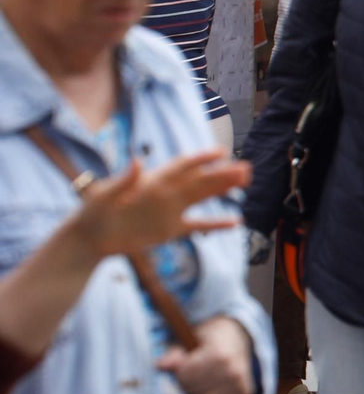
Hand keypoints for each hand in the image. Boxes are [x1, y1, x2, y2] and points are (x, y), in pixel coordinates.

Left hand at [70, 151, 249, 259]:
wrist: (88, 240)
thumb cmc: (91, 213)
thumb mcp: (103, 195)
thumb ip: (123, 180)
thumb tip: (138, 161)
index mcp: (153, 182)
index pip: (181, 167)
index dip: (200, 159)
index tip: (221, 153)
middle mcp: (166, 194)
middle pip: (199, 181)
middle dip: (222, 174)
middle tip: (245, 168)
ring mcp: (170, 212)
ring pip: (203, 197)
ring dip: (223, 189)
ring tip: (245, 181)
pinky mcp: (169, 231)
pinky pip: (197, 226)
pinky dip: (216, 224)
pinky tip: (235, 222)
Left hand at [157, 317, 256, 393]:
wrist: (238, 336)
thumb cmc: (211, 337)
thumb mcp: (192, 338)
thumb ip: (175, 353)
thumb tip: (160, 365)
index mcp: (219, 354)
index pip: (187, 376)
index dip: (180, 372)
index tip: (183, 365)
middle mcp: (232, 371)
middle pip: (194, 391)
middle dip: (187, 385)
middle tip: (191, 374)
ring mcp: (240, 383)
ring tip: (200, 382)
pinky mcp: (244, 393)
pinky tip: (211, 389)